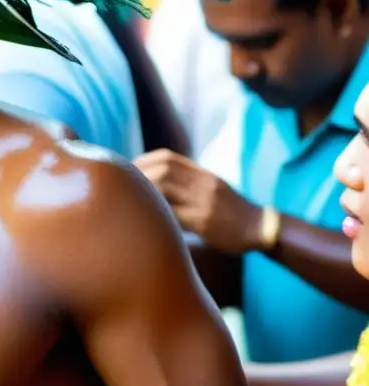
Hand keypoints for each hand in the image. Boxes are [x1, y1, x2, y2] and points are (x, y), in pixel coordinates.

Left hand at [134, 149, 262, 254]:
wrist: (260, 228)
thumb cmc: (231, 210)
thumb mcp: (212, 187)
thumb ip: (188, 180)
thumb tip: (155, 178)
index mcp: (203, 174)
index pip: (167, 157)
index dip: (144, 160)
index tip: (129, 168)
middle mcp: (203, 183)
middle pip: (163, 168)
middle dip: (139, 173)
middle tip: (124, 185)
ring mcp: (203, 201)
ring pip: (165, 186)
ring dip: (145, 191)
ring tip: (132, 199)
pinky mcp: (203, 221)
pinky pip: (173, 213)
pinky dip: (157, 212)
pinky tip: (147, 217)